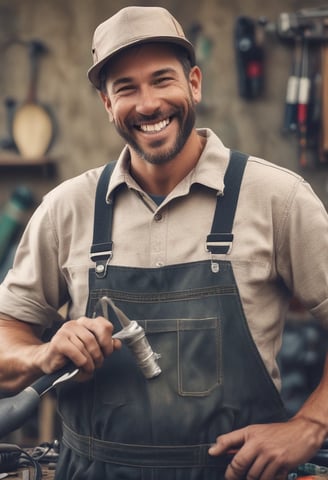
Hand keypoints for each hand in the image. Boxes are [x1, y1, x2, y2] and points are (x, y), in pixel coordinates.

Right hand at [35, 316, 120, 379]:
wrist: (48, 361)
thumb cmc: (71, 357)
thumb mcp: (91, 351)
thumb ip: (105, 346)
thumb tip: (118, 344)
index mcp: (86, 323)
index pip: (104, 324)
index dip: (108, 340)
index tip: (107, 353)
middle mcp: (76, 323)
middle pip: (96, 335)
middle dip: (101, 352)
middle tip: (99, 363)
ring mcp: (66, 330)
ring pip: (87, 344)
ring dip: (92, 360)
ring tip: (90, 368)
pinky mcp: (58, 341)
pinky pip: (77, 351)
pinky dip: (83, 362)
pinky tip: (82, 367)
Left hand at [208, 417, 325, 479]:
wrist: (301, 431)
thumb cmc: (276, 432)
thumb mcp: (253, 430)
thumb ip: (233, 440)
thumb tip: (213, 450)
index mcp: (250, 434)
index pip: (229, 444)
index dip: (220, 454)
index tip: (219, 466)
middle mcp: (259, 444)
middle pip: (240, 466)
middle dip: (236, 476)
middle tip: (237, 477)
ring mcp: (271, 455)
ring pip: (254, 477)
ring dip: (253, 479)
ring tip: (256, 474)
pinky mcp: (283, 465)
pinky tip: (270, 474)